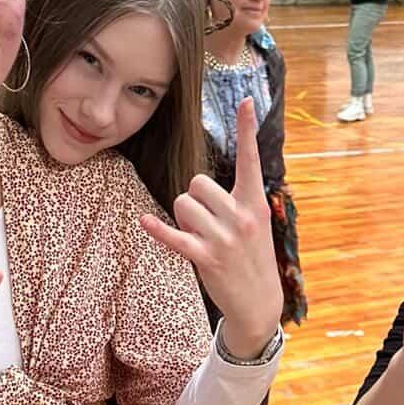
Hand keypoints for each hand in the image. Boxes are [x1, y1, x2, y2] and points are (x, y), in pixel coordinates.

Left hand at [140, 98, 282, 357]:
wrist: (259, 304)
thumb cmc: (251, 259)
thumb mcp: (255, 225)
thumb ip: (237, 201)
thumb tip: (204, 184)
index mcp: (254, 204)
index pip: (251, 159)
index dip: (248, 129)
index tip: (248, 100)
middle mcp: (241, 217)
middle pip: (198, 182)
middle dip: (193, 198)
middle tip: (203, 221)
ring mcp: (224, 238)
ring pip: (183, 204)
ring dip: (182, 218)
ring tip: (197, 235)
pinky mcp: (206, 258)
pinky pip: (175, 236)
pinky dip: (158, 229)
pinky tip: (144, 222)